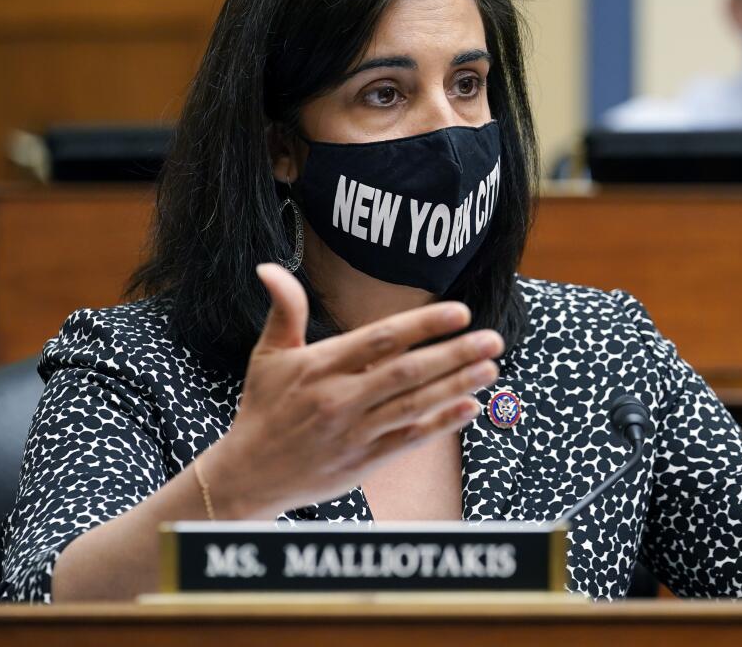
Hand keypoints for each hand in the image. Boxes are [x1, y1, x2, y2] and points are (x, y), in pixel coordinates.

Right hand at [201, 263, 502, 517]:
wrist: (248, 475)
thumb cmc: (262, 408)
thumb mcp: (268, 355)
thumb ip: (284, 310)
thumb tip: (270, 267)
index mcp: (321, 367)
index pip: (381, 340)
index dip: (423, 325)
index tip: (460, 312)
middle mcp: (340, 398)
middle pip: (407, 372)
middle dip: (454, 354)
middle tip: (493, 339)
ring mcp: (354, 432)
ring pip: (414, 406)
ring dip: (457, 386)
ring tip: (491, 367)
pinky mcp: (363, 461)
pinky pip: (409, 439)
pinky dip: (441, 424)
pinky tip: (470, 407)